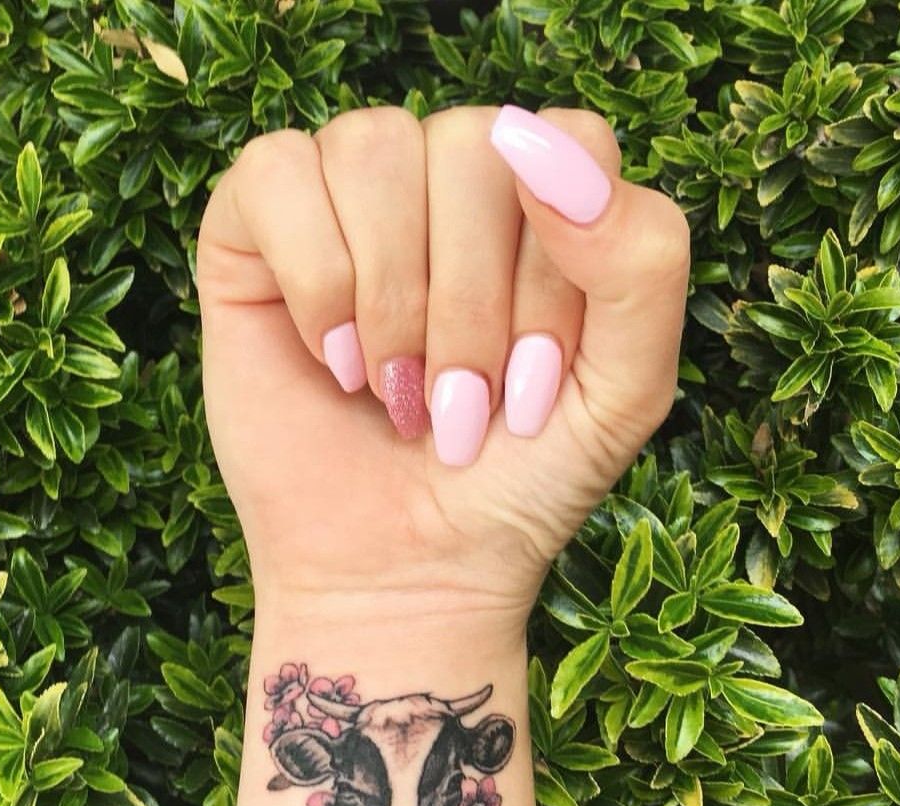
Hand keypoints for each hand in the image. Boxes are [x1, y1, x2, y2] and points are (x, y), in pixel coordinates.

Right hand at [197, 105, 689, 622]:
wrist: (407, 570)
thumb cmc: (518, 481)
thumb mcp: (625, 392)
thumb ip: (643, 263)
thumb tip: (542, 143)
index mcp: (544, 201)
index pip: (568, 141)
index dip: (551, 269)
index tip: (534, 378)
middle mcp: (448, 179)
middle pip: (471, 145)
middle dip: (471, 305)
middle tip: (460, 405)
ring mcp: (352, 198)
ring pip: (373, 147)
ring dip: (393, 299)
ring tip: (397, 388)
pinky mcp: (257, 230)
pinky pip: (278, 172)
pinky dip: (315, 280)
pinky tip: (335, 357)